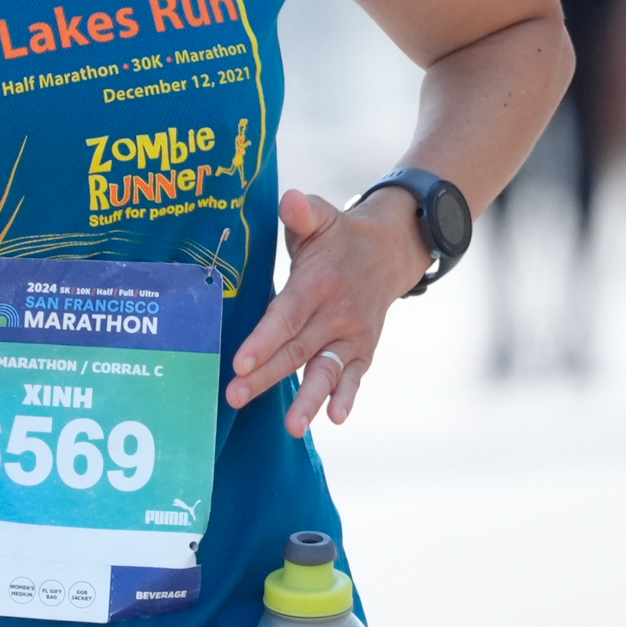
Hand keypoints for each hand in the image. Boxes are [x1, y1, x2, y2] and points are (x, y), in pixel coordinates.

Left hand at [226, 188, 429, 437]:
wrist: (390, 252)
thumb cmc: (339, 237)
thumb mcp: (322, 216)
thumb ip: (303, 211)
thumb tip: (290, 200)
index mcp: (318, 283)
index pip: (286, 315)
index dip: (264, 340)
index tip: (240, 363)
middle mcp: (337, 313)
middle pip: (297, 349)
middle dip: (267, 376)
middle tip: (235, 397)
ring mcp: (352, 336)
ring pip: (326, 370)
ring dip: (309, 399)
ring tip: (292, 427)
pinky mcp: (362, 351)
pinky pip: (353, 377)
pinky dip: (346, 397)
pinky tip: (335, 419)